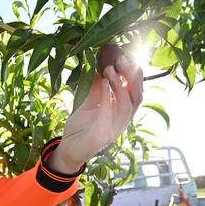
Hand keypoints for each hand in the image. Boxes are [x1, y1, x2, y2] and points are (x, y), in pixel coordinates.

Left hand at [49, 55, 142, 172]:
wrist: (68, 149)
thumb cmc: (81, 127)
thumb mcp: (88, 102)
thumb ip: (96, 87)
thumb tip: (100, 64)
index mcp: (122, 111)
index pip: (136, 91)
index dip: (135, 74)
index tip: (127, 56)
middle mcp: (123, 120)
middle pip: (137, 97)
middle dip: (132, 77)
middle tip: (122, 59)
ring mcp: (115, 129)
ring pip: (126, 106)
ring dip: (120, 86)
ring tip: (109, 69)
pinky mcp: (103, 136)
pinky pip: (109, 115)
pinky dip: (107, 98)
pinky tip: (102, 83)